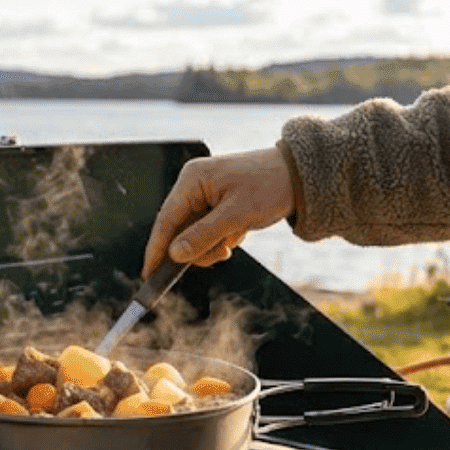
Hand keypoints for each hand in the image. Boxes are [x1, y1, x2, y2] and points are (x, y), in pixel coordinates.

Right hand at [141, 148, 295, 275]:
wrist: (300, 175)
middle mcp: (193, 186)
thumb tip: (175, 254)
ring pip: (193, 235)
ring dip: (212, 246)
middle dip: (198, 248)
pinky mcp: (216, 205)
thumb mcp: (237, 215)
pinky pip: (207, 232)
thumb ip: (203, 235)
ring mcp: (204, 196)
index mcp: (192, 180)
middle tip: (222, 253)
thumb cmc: (271, 185)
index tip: (149, 274)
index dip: (156, 249)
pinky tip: (237, 233)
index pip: (165, 220)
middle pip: (178, 231)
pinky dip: (220, 240)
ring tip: (234, 239)